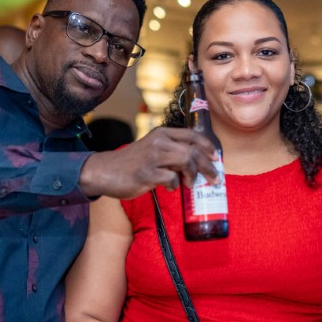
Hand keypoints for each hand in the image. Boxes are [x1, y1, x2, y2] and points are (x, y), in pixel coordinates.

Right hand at [79, 128, 218, 198]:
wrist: (105, 171)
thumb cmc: (132, 163)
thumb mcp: (152, 149)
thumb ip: (171, 152)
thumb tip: (196, 165)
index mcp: (162, 134)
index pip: (192, 135)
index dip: (208, 147)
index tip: (216, 158)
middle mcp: (159, 142)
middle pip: (193, 151)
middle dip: (208, 167)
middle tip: (214, 179)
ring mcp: (152, 157)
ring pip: (186, 161)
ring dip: (193, 175)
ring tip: (190, 184)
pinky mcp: (146, 173)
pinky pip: (171, 178)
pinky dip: (174, 185)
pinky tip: (168, 187)